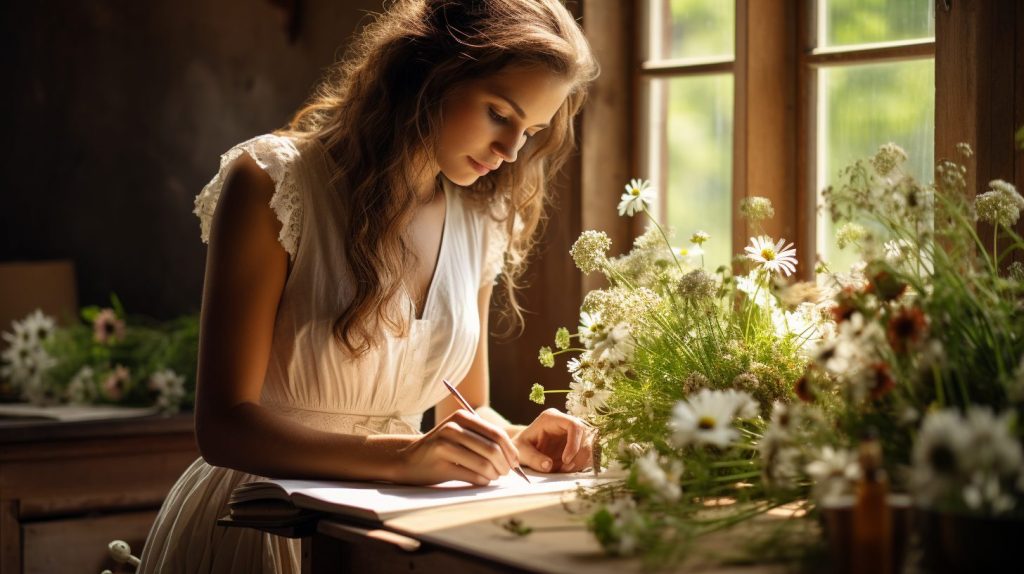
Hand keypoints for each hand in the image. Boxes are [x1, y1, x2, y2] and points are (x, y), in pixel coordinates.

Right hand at [393, 409, 520, 485]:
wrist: (408, 460)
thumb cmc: (442, 449)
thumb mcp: (460, 434)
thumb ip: (484, 439)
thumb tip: (514, 458)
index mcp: (462, 416)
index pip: (497, 433)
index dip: (511, 450)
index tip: (515, 463)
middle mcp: (453, 427)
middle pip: (492, 449)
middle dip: (505, 465)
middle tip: (506, 473)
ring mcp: (444, 444)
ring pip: (484, 464)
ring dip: (494, 474)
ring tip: (493, 477)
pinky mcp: (439, 463)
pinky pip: (472, 476)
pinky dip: (482, 480)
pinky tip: (481, 480)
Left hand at [513, 408, 593, 472]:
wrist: (522, 448)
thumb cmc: (520, 447)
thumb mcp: (521, 452)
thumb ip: (533, 458)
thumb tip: (548, 465)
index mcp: (551, 418)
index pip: (573, 425)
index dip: (574, 443)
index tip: (566, 460)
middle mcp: (565, 421)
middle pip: (585, 435)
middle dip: (578, 455)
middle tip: (564, 468)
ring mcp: (573, 431)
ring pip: (589, 444)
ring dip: (580, 460)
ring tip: (563, 469)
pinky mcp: (577, 442)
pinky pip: (587, 452)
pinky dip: (580, 463)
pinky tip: (567, 469)